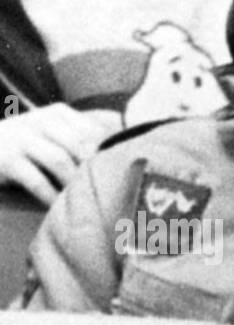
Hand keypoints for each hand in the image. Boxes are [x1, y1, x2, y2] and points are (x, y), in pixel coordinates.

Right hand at [0, 105, 116, 204]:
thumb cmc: (28, 147)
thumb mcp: (54, 136)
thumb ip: (83, 143)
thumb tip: (124, 164)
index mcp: (60, 114)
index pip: (95, 131)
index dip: (113, 153)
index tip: (130, 175)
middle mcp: (42, 120)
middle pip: (80, 144)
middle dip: (98, 170)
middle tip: (115, 195)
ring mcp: (22, 138)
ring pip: (59, 160)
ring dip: (76, 184)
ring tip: (91, 204)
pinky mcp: (6, 159)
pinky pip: (35, 180)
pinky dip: (51, 196)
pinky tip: (61, 210)